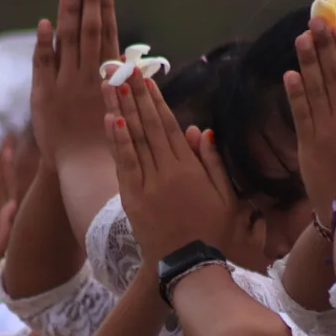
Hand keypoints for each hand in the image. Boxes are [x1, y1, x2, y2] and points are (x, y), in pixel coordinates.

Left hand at [31, 0, 119, 166]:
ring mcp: (65, 86)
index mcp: (111, 82)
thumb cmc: (112, 145)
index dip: (106, 9)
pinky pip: (43, 64)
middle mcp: (88, 79)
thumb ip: (126, 87)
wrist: (84, 170)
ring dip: (68, 14)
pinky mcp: (44, 97)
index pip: (109, 36)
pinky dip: (44, 43)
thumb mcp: (126, 114)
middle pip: (89, 32)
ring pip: (66, 42)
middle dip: (88, 3)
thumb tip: (133, 63)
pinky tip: (45, 24)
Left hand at [102, 69, 236, 261]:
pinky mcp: (133, 201)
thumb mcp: (225, 198)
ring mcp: (148, 185)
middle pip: (149, 126)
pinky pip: (124, 165)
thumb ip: (212, 163)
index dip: (156, 100)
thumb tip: (202, 131)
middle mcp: (167, 171)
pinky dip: (117, 141)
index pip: (170, 126)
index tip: (146, 79)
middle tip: (123, 68)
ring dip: (121, 109)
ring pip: (134, 140)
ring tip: (109, 83)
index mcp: (190, 169)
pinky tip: (110, 120)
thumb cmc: (213, 235)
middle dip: (135, 95)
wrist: (191, 267)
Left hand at [284, 19, 335, 221]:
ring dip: (308, 61)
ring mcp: (324, 132)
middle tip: (317, 20)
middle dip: (325, 46)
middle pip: (334, 75)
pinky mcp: (307, 146)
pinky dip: (295, 93)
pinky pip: (300, 114)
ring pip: (315, 90)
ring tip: (302, 38)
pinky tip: (291, 74)